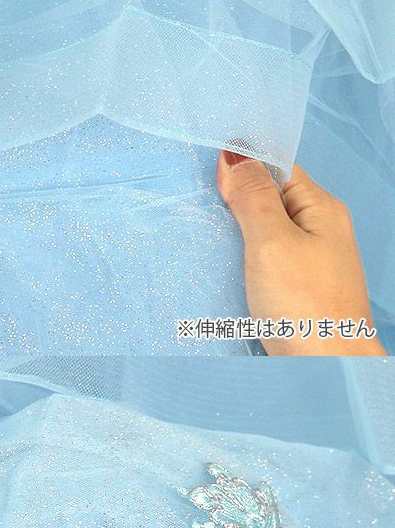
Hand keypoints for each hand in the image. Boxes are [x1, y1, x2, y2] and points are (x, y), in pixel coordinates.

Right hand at [217, 151, 386, 355]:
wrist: (328, 371)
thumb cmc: (306, 307)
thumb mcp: (271, 242)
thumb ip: (252, 198)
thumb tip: (234, 156)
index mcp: (321, 208)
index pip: (277, 168)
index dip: (242, 167)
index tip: (206, 174)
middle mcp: (319, 230)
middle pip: (269, 200)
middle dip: (234, 203)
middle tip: (200, 209)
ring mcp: (309, 261)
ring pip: (263, 233)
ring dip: (235, 235)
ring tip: (206, 239)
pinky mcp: (296, 288)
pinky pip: (264, 261)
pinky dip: (242, 260)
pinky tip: (224, 268)